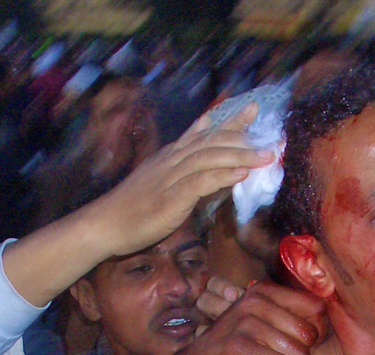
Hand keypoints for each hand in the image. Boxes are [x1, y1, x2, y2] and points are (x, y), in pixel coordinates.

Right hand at [84, 103, 272, 258]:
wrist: (104, 224)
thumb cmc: (131, 209)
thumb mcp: (161, 184)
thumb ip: (184, 173)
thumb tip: (209, 167)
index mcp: (170, 157)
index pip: (204, 134)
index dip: (230, 122)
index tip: (252, 110)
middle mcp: (172, 161)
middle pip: (212, 142)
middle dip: (243, 137)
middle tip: (270, 136)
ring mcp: (171, 177)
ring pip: (209, 158)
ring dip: (240, 155)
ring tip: (265, 156)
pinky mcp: (171, 197)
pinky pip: (200, 182)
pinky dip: (222, 176)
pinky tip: (241, 174)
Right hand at [154, 281, 322, 354]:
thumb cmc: (234, 351)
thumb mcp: (261, 325)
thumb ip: (291, 318)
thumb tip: (325, 321)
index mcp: (264, 291)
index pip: (316, 308)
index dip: (312, 333)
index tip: (290, 343)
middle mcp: (255, 301)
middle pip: (309, 334)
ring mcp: (244, 322)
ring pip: (297, 353)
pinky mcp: (237, 347)